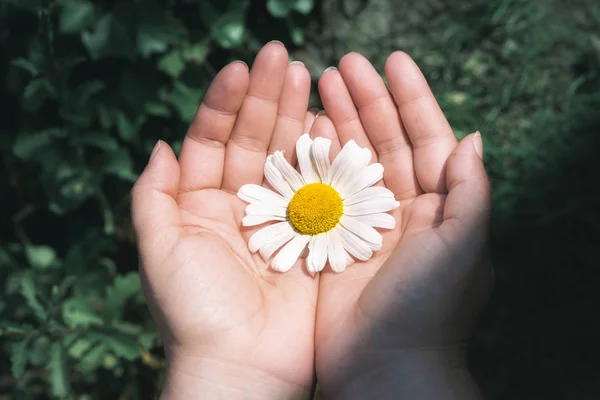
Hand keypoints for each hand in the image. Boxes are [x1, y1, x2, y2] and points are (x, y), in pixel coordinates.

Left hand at [131, 42, 317, 398]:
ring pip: (288, 157)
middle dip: (266, 98)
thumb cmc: (195, 310)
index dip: (224, 103)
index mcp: (200, 205)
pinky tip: (329, 122)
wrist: (244, 364)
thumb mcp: (158, 249)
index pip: (211, 141)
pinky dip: (324, 156)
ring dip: (296, 117)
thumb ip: (152, 196)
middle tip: (282, 57)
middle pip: (253, 141)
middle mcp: (241, 206)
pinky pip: (319, 188)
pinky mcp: (312, 235)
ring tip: (308, 77)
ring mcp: (280, 218)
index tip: (240, 68)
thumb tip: (160, 144)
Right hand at [311, 53, 492, 398]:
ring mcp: (364, 225)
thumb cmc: (428, 309)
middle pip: (385, 142)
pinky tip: (301, 132)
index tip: (390, 62)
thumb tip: (472, 138)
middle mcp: (402, 211)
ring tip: (317, 85)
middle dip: (366, 102)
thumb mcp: (463, 246)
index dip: (411, 99)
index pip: (427, 139)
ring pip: (350, 161)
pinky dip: (312, 161)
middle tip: (340, 65)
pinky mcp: (331, 241)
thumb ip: (471, 191)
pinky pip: (321, 190)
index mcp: (439, 208)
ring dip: (337, 123)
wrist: (383, 368)